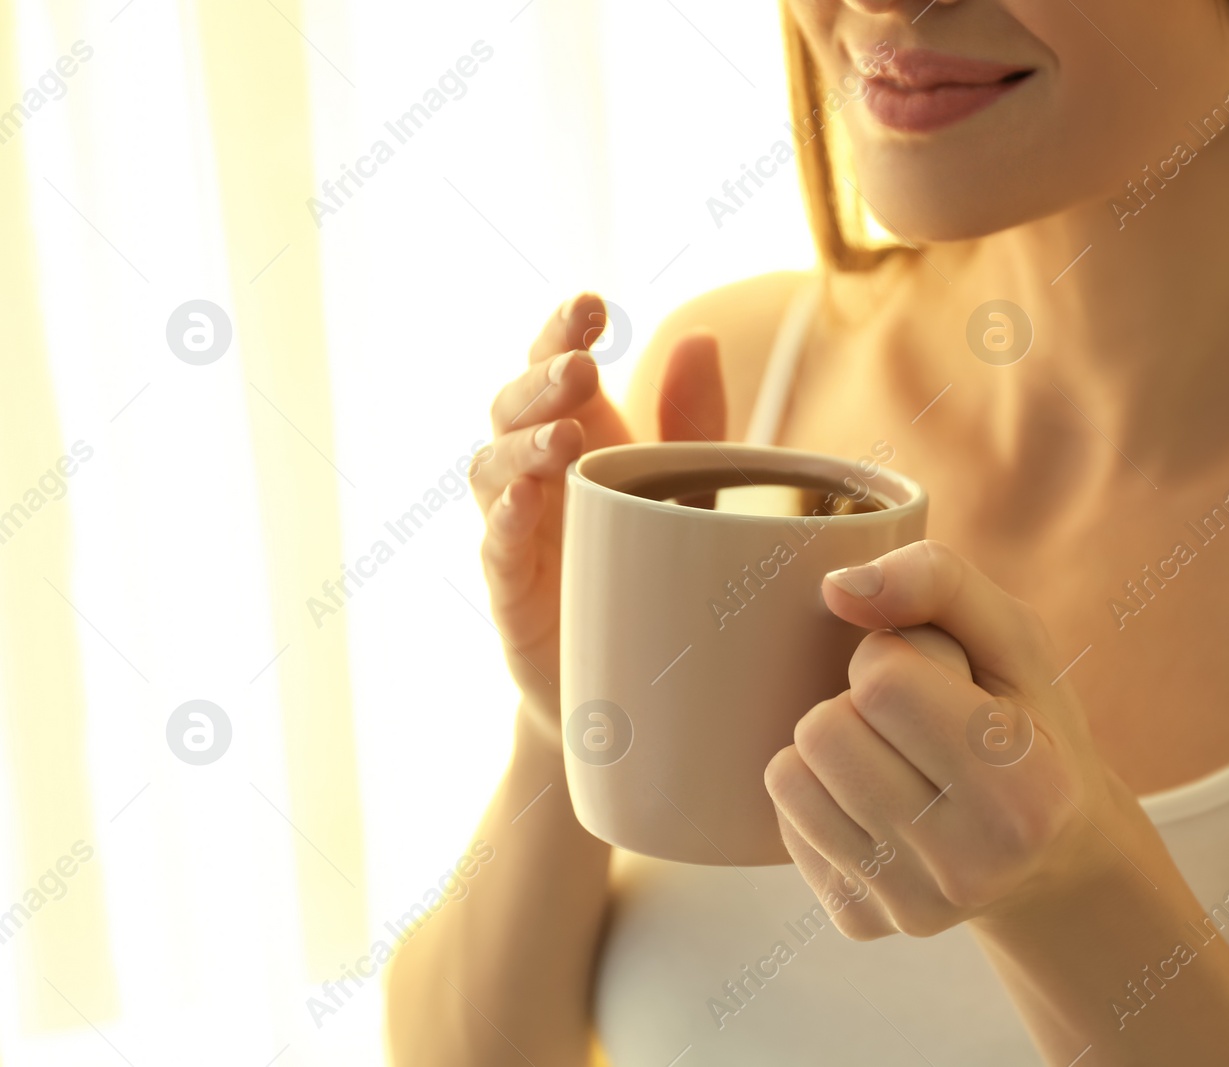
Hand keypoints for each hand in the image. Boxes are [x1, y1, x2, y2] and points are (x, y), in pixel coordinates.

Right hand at [469, 293, 725, 746]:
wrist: (635, 686)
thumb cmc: (661, 571)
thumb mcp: (694, 490)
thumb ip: (693, 423)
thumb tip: (699, 338)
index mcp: (579, 435)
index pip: (554, 366)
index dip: (561, 332)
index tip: (591, 305)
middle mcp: (537, 475)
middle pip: (513, 408)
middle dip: (541, 382)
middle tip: (581, 368)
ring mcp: (517, 532)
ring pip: (492, 472)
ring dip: (523, 446)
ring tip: (565, 436)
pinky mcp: (513, 595)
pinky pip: (496, 550)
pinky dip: (506, 521)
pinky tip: (527, 501)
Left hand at [763, 539, 1130, 938]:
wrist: (1049, 855)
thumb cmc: (1029, 722)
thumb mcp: (1016, 638)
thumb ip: (939, 582)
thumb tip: (836, 587)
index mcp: (1025, 791)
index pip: (881, 681)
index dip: (892, 654)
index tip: (936, 677)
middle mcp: (970, 866)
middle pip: (824, 730)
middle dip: (855, 703)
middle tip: (913, 723)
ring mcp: (910, 906)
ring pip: (789, 775)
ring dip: (830, 746)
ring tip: (894, 758)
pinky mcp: (860, 922)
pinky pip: (784, 820)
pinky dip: (819, 795)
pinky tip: (878, 803)